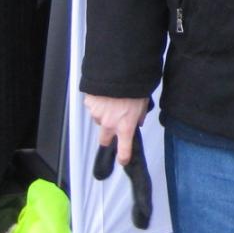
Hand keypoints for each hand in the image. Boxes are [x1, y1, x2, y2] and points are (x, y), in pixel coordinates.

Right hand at [84, 94, 154, 227]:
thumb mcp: (143, 103)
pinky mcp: (90, 105)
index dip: (123, 157)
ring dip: (104, 116)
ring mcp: (98, 115)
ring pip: (99, 120)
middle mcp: (110, 124)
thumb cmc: (133, 86)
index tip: (123, 160)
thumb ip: (139, 116)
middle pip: (104, 140)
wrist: (118, 72)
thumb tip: (137, 121)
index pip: (124, 150)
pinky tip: (105, 95)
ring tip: (113, 102)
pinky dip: (98, 104)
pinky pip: (93, 108)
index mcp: (125, 126)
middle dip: (108, 138)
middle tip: (113, 129)